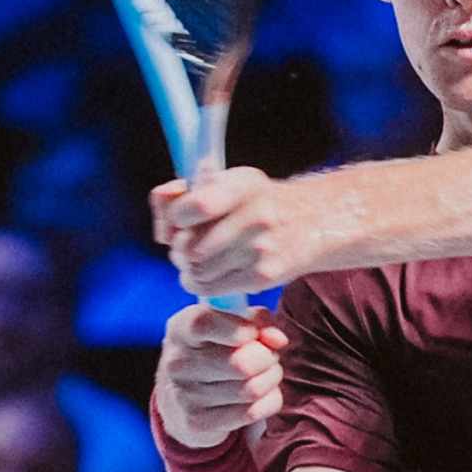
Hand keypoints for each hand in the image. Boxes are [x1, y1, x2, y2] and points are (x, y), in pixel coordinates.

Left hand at [150, 169, 311, 297]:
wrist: (311, 223)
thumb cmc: (254, 203)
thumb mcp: (226, 184)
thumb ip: (182, 192)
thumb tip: (161, 200)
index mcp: (244, 184)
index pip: (195, 205)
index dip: (177, 216)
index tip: (184, 217)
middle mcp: (258, 215)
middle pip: (190, 245)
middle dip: (180, 247)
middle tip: (189, 243)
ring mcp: (263, 248)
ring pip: (197, 270)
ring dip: (190, 267)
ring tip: (203, 257)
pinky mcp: (265, 277)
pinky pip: (211, 287)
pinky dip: (202, 283)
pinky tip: (213, 271)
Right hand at [154, 304, 290, 449]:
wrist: (182, 399)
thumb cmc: (217, 350)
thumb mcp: (231, 325)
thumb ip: (257, 321)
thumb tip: (278, 340)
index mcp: (181, 329)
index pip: (204, 324)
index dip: (238, 328)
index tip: (253, 333)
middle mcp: (177, 363)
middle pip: (242, 363)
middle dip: (267, 358)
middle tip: (268, 357)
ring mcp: (185, 396)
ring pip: (253, 389)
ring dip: (271, 380)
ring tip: (265, 374)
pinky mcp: (199, 423)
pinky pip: (253, 412)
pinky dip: (268, 402)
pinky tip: (261, 396)